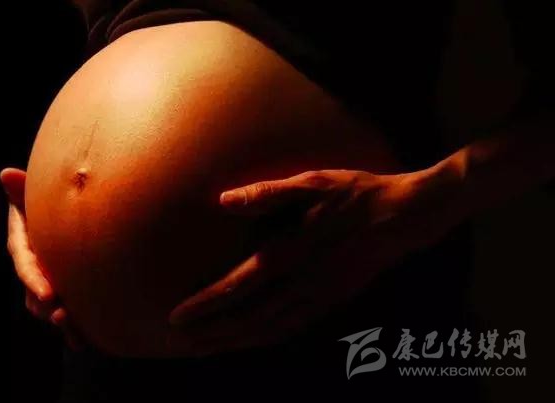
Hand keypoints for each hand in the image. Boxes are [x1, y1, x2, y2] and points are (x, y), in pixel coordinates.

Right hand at [1, 168, 82, 349]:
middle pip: (33, 292)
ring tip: (74, 328)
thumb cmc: (47, 203)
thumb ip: (22, 190)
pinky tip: (82, 343)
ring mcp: (45, 282)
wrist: (68, 219)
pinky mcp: (62, 293)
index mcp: (23, 245)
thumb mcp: (34, 196)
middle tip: (62, 314)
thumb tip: (6, 174)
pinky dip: (72, 331)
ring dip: (59, 321)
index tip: (48, 292)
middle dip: (46, 306)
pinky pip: (63, 316)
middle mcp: (31, 267)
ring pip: (46, 308)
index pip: (25, 263)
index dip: (34, 279)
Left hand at [168, 166, 463, 353]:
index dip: (207, 303)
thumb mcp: (313, 182)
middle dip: (214, 333)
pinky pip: (295, 327)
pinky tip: (254, 341)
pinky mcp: (335, 299)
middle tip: (182, 343)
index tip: (178, 317)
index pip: (240, 285)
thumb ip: (268, 194)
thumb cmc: (356, 192)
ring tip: (208, 349)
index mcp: (293, 251)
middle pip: (251, 317)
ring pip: (271, 328)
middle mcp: (304, 282)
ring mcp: (321, 295)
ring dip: (236, 341)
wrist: (406, 214)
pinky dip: (268, 339)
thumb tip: (225, 201)